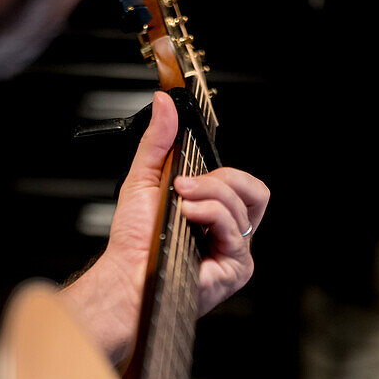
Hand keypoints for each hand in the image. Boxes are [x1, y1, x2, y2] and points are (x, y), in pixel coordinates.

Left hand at [62, 90, 269, 363]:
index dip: (220, 170)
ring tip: (180, 204)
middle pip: (254, 191)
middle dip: (221, 179)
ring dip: (208, 196)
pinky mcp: (235, 268)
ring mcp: (235, 251)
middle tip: (184, 184)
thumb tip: (165, 102)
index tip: (186, 167)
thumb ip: (158, 141)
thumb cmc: (133, 242)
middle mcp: (229, 233)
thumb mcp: (143, 180)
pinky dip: (210, 215)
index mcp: (215, 214)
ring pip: (243, 206)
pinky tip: (188, 216)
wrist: (125, 276)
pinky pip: (235, 229)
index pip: (240, 183)